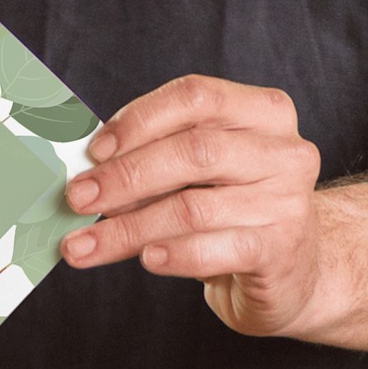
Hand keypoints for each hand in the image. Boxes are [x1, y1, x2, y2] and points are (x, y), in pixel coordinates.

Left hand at [62, 74, 322, 336]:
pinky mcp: (282, 250)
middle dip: (125, 176)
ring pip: (194, 207)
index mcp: (262, 112)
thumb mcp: (195, 176)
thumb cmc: (228, 213)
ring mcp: (288, 201)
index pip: (195, 96)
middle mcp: (283, 151)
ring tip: (84, 244)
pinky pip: (217, 249)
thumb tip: (83, 173)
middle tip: (76, 198)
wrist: (291, 271)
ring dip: (128, 227)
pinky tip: (146, 258)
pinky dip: (174, 254)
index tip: (93, 151)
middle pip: (194, 151)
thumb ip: (151, 162)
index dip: (138, 120)